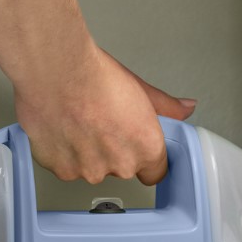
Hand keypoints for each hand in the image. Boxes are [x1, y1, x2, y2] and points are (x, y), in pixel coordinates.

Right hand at [0, 0, 194, 185]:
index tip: (134, 146)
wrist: (55, 69)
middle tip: (101, 121)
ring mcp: (88, 170)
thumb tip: (186, 108)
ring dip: (85, 152)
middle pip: (119, 168)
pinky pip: (64, 166)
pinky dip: (61, 152)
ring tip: (78, 120)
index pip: (155, 172)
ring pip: (90, 167)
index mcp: (145, 148)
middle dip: (112, 150)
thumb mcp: (139, 88)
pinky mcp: (59, 169)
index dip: (144, 158)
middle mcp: (119, 165)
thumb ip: (166, 106)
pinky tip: (62, 127)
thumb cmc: (93, 74)